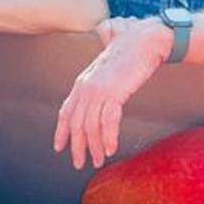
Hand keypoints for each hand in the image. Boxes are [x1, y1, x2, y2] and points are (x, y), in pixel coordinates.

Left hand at [54, 19, 172, 169]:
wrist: (144, 40)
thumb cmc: (129, 52)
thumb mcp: (107, 67)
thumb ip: (98, 80)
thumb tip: (97, 93)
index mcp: (82, 82)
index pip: (65, 112)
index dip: (61, 132)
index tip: (59, 148)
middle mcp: (86, 88)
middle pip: (76, 124)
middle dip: (77, 146)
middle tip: (79, 163)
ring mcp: (99, 90)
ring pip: (91, 126)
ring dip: (94, 147)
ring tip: (97, 160)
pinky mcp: (114, 92)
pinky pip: (108, 122)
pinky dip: (108, 138)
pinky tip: (110, 150)